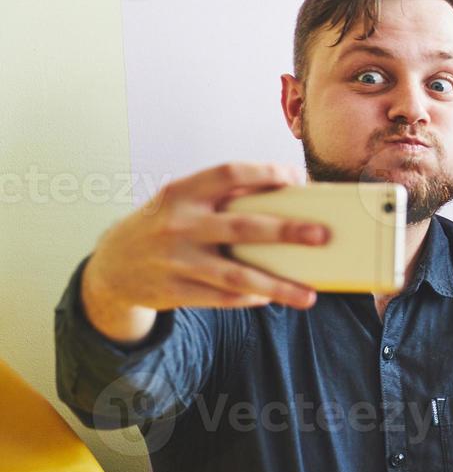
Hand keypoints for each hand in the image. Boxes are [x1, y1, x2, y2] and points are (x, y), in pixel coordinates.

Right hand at [83, 162, 327, 335]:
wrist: (111, 266)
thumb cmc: (165, 226)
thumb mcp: (181, 202)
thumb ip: (223, 198)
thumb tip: (288, 201)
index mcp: (181, 192)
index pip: (228, 173)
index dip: (265, 172)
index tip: (297, 178)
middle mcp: (178, 224)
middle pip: (243, 227)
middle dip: (287, 232)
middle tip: (322, 236)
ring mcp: (176, 260)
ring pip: (237, 276)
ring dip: (278, 287)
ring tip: (309, 295)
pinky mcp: (174, 291)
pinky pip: (223, 299)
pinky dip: (251, 299)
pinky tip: (272, 297)